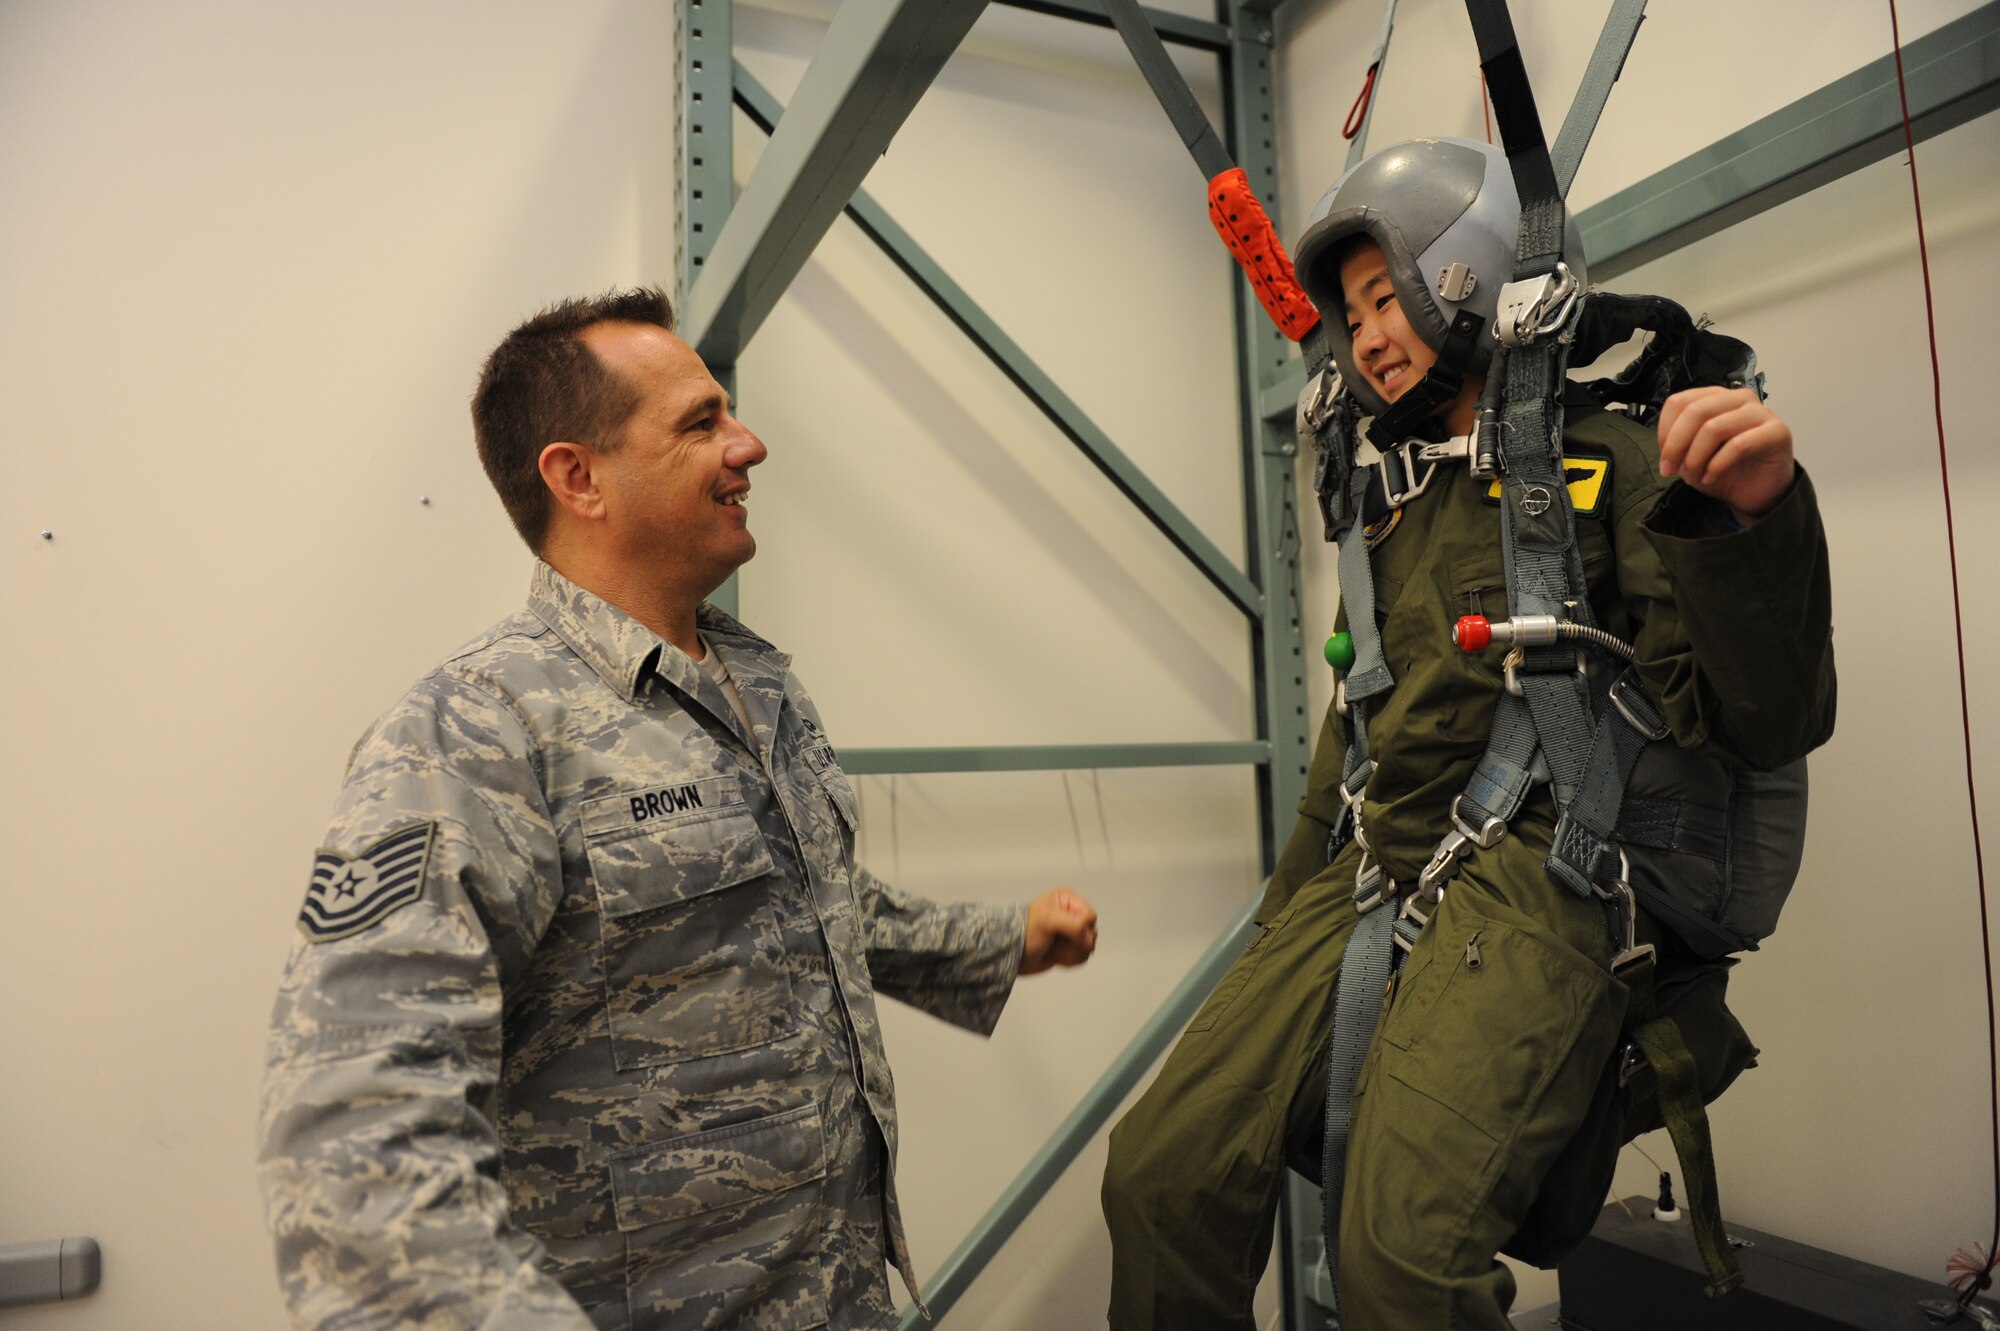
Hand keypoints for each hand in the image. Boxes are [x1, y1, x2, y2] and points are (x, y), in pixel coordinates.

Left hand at [1021, 887, 1097, 974]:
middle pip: (1092, 932)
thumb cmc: (1024, 932)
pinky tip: (1056, 957)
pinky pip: (1083, 957)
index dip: (1082, 928)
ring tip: (1054, 950)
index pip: (1091, 916)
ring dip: (1072, 953)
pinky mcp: (1069, 948)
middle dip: (1075, 943)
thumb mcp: (1048, 920)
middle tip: (1055, 941)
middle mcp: (1071, 913)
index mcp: (1067, 899)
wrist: (1011, 954)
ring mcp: (1070, 932)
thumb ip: (1074, 924)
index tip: (1064, 933)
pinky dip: (1070, 960)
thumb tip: (1089, 939)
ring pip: (1089, 946)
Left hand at [1657, 385, 1796, 526]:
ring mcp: (1761, 412)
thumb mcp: (1691, 454)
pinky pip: (1739, 445)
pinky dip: (1717, 465)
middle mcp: (1738, 398)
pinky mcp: (1777, 431)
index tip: (1664, 459)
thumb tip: (1665, 447)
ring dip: (1696, 458)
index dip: (1664, 432)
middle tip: (1670, 471)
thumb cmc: (1724, 469)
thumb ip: (1677, 442)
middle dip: (1676, 445)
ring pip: (1714, 428)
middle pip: (1695, 411)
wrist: (1757, 491)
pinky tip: (1711, 478)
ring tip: (1695, 477)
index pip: (1679, 402)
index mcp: (1715, 397)